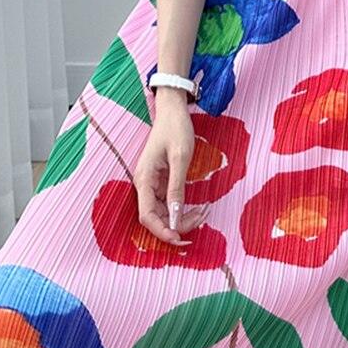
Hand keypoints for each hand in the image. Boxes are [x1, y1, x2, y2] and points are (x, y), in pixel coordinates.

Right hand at [133, 88, 209, 244]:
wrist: (173, 110)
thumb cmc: (175, 128)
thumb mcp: (180, 158)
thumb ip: (176, 188)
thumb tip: (176, 215)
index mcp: (144, 179)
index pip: (146, 216)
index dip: (161, 231)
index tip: (180, 238)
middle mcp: (145, 184)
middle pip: (156, 218)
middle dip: (177, 225)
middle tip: (201, 220)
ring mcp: (153, 184)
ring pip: (164, 213)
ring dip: (183, 218)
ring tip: (204, 212)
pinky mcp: (162, 182)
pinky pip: (170, 203)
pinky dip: (183, 209)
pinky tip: (199, 208)